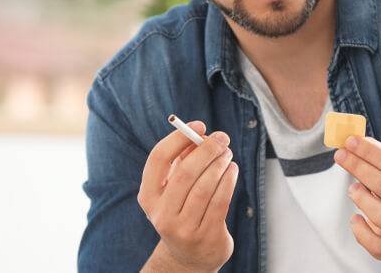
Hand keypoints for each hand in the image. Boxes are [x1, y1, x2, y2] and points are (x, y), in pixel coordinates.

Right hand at [137, 121, 238, 272]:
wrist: (190, 255)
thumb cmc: (184, 210)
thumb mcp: (175, 188)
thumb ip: (183, 162)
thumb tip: (201, 135)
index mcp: (148, 196)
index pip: (158, 159)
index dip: (179, 138)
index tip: (199, 125)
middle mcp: (161, 214)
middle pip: (185, 172)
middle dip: (207, 150)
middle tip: (222, 138)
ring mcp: (183, 228)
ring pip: (205, 186)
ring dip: (220, 164)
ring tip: (228, 154)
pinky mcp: (205, 236)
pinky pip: (220, 201)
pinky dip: (229, 180)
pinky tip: (232, 170)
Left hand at [334, 136, 380, 263]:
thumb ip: (380, 159)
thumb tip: (354, 140)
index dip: (370, 152)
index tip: (350, 141)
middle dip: (359, 168)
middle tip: (340, 156)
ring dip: (361, 199)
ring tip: (352, 189)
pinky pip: (375, 244)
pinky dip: (361, 230)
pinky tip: (355, 218)